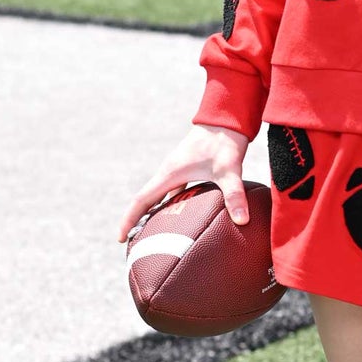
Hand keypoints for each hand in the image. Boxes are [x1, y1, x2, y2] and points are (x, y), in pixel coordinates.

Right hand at [119, 122, 252, 241]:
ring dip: (154, 213)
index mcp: (169, 174)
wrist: (226, 118)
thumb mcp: (230, 170)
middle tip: (133, 243)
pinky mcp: (188, 168)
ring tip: (154, 235)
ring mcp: (177, 170)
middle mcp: (169, 172)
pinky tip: (182, 217)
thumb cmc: (224, 142)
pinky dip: (172, 205)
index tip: (119, 238)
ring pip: (160, 195)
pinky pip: (174, 191)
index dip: (129, 220)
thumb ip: (234, 194)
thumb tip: (242, 220)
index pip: (142, 200)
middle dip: (137, 221)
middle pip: (146, 200)